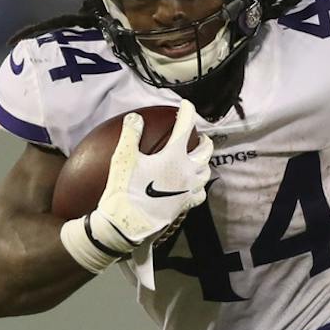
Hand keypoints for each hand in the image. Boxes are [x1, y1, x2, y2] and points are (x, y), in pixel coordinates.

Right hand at [65, 103, 212, 271]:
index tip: (186, 105)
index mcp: (174, 157)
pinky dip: (199, 185)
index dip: (187, 113)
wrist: (128, 225)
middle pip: (205, 152)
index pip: (185, 128)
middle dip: (204, 141)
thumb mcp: (123, 158)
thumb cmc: (125, 190)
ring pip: (206, 173)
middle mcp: (187, 173)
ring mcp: (188, 191)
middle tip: (200, 136)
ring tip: (199, 159)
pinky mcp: (185, 206)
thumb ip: (131, 134)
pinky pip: (199, 193)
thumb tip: (135, 117)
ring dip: (204, 162)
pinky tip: (193, 186)